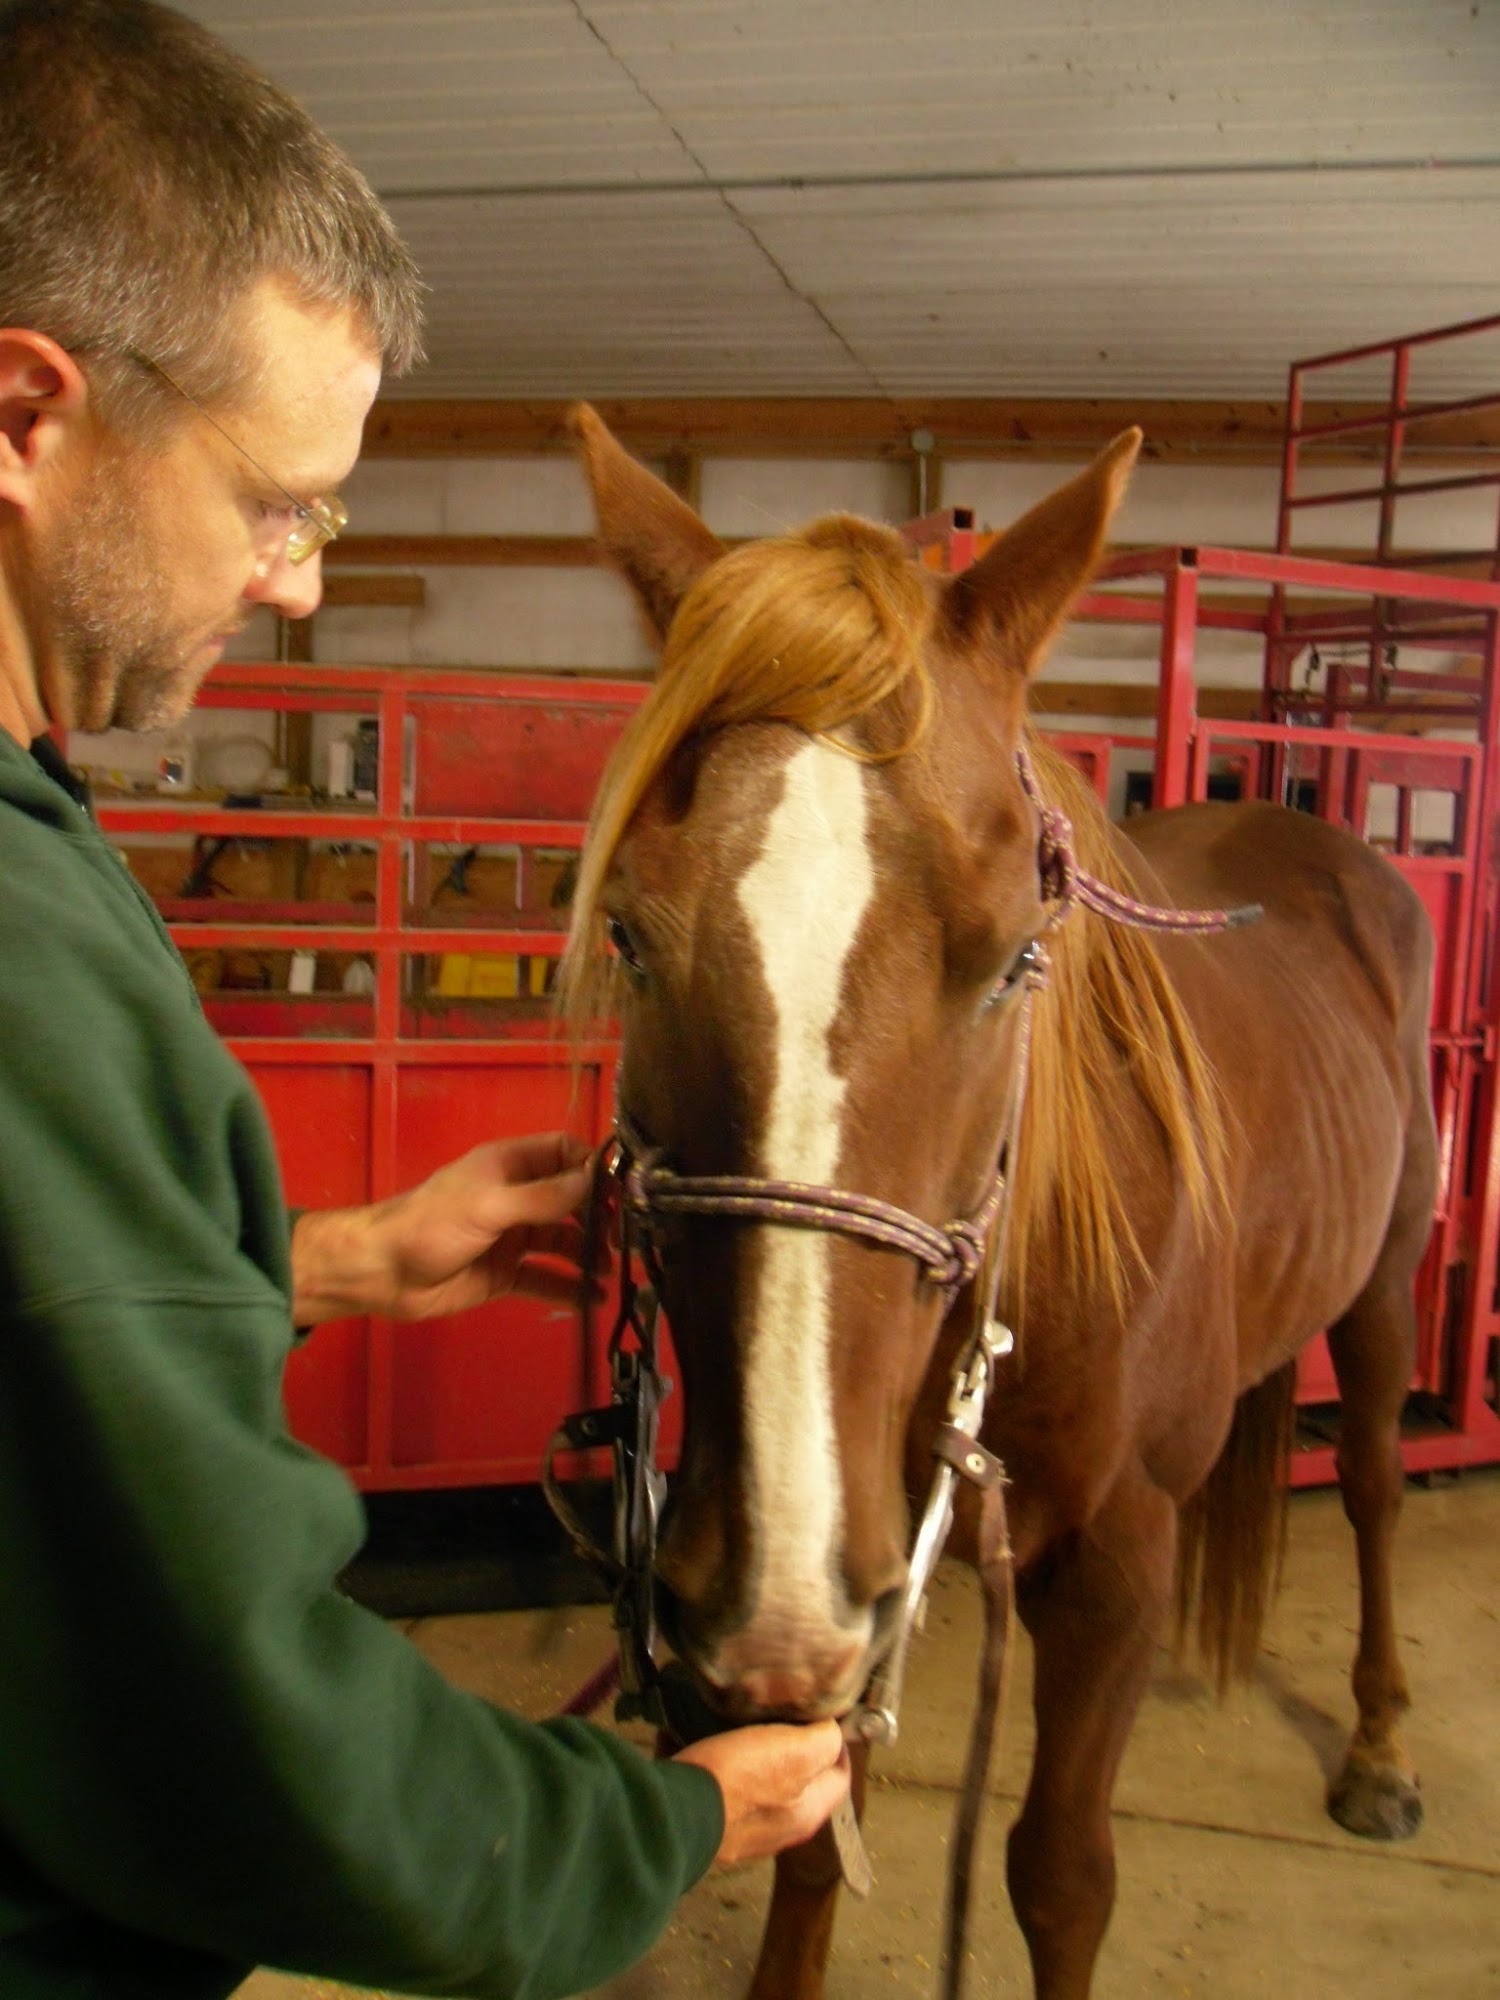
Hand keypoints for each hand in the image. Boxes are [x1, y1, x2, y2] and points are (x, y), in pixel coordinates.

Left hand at [290, 1132, 606, 1325]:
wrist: (381, 1273)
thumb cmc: (431, 1226)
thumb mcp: (490, 1205)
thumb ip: (543, 1196)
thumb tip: (594, 1181)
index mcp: (508, 1165)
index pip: (563, 1154)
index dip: (592, 1168)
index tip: (621, 1191)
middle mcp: (515, 1197)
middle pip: (570, 1200)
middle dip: (598, 1217)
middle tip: (622, 1239)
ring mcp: (510, 1237)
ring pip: (562, 1241)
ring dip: (588, 1255)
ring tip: (609, 1272)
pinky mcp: (504, 1274)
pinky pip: (546, 1278)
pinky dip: (570, 1288)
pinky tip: (593, 1300)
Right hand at [673, 1720, 849, 1867]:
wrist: (671, 1815)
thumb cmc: (738, 1782)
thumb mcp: (795, 1753)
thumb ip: (824, 1742)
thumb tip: (831, 1731)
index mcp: (806, 1814)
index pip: (840, 1777)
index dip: (839, 1744)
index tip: (823, 1716)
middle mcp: (779, 1829)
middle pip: (797, 1780)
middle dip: (790, 1746)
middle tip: (778, 1714)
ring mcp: (742, 1830)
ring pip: (756, 1781)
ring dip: (749, 1752)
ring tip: (737, 1721)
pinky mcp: (708, 1822)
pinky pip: (717, 1783)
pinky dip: (711, 1759)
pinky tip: (698, 1734)